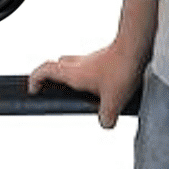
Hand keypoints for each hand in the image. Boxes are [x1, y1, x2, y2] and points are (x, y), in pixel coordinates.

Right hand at [26, 40, 144, 128]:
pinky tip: (106, 89)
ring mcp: (92, 59)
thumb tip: (106, 123)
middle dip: (54, 79)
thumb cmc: (122, 67)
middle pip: (58, 66)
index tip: (32, 90)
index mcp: (73, 72)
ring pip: (75, 65)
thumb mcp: (112, 102)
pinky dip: (91, 77)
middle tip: (56, 93)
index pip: (45, 70)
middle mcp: (79, 63)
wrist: (136, 45)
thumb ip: (106, 119)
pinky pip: (91, 67)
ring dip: (74, 78)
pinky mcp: (105, 57)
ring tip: (84, 95)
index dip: (35, 79)